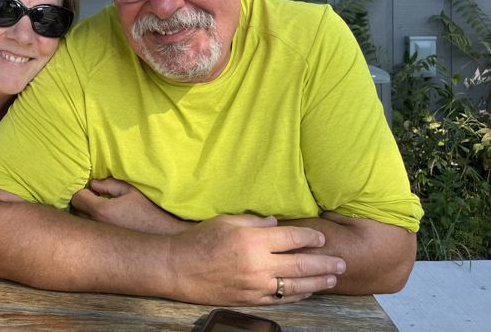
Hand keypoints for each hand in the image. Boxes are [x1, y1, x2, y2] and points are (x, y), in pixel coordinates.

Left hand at [71, 178, 188, 234]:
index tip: (91, 188)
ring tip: (99, 210)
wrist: (161, 236)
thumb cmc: (147, 211)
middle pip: (75, 211)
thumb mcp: (130, 191)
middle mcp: (96, 226)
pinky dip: (91, 226)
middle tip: (94, 197)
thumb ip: (109, 184)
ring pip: (80, 223)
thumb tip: (93, 184)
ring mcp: (98, 238)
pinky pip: (89, 233)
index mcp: (101, 210)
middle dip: (81, 202)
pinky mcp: (102, 245)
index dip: (82, 190)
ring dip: (85, 214)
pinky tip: (105, 222)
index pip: (76, 197)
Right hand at [164, 214, 346, 304]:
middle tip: (342, 262)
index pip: (293, 238)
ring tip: (332, 279)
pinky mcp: (251, 300)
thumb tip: (276, 223)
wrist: (179, 268)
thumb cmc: (200, 240)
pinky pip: (281, 299)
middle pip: (301, 264)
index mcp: (254, 240)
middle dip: (325, 263)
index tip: (322, 237)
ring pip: (296, 286)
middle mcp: (259, 264)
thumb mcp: (227, 220)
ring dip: (318, 282)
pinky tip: (308, 292)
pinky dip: (297, 296)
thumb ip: (255, 221)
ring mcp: (256, 285)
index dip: (311, 238)